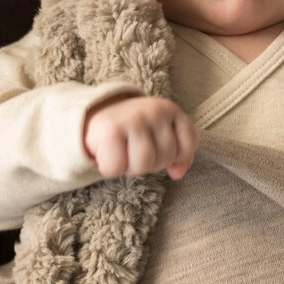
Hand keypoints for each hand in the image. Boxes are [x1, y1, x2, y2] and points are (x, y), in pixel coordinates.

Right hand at [83, 93, 198, 180]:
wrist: (94, 117)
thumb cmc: (133, 132)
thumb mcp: (160, 134)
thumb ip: (179, 153)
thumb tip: (177, 174)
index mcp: (169, 109)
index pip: (188, 145)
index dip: (176, 156)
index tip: (158, 149)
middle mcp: (153, 111)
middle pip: (165, 158)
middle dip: (150, 162)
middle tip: (134, 149)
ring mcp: (132, 119)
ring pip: (143, 164)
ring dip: (131, 168)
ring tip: (123, 153)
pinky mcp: (110, 131)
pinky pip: (118, 168)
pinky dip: (110, 169)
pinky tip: (107, 154)